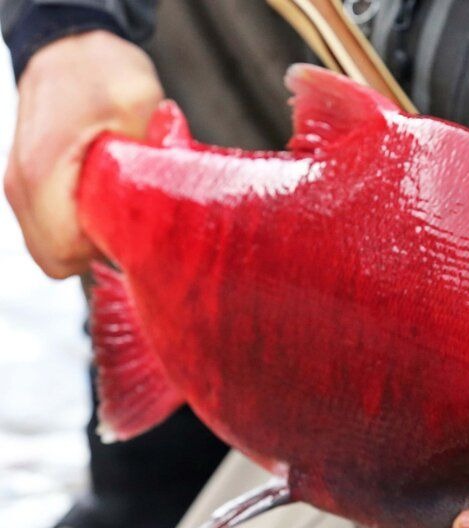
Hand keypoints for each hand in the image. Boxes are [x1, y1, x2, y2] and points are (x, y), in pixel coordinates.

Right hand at [4, 30, 163, 277]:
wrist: (70, 47)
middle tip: (135, 227)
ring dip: (89, 242)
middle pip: (56, 260)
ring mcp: (18, 188)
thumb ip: (150, 161)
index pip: (66, 252)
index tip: (137, 232)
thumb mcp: (141, 107)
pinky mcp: (26, 188)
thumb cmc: (105, 72)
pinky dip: (77, 228)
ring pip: (50, 250)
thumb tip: (172, 212)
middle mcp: (21, 186)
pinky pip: (49, 230)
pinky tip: (104, 205)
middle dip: (99, 253)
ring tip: (122, 213)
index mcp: (43, 171)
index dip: (107, 253)